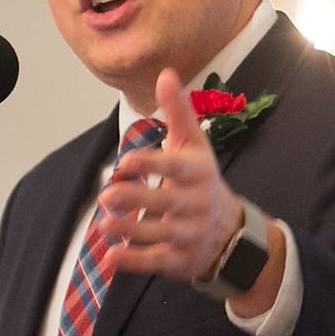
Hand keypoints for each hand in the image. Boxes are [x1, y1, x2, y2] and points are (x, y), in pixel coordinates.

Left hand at [97, 68, 245, 283]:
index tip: (126, 162)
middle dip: (136, 199)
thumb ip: (178, 111)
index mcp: (198, 173)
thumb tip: (165, 73)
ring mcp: (189, 233)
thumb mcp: (192, 144)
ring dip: (130, 230)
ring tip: (104, 224)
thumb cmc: (200, 178)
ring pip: (159, 233)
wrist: (231, 232)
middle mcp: (196, 204)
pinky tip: (110, 258)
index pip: (175, 168)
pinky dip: (133, 262)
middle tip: (106, 196)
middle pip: (165, 202)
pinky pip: (156, 261)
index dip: (152, 165)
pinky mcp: (179, 258)